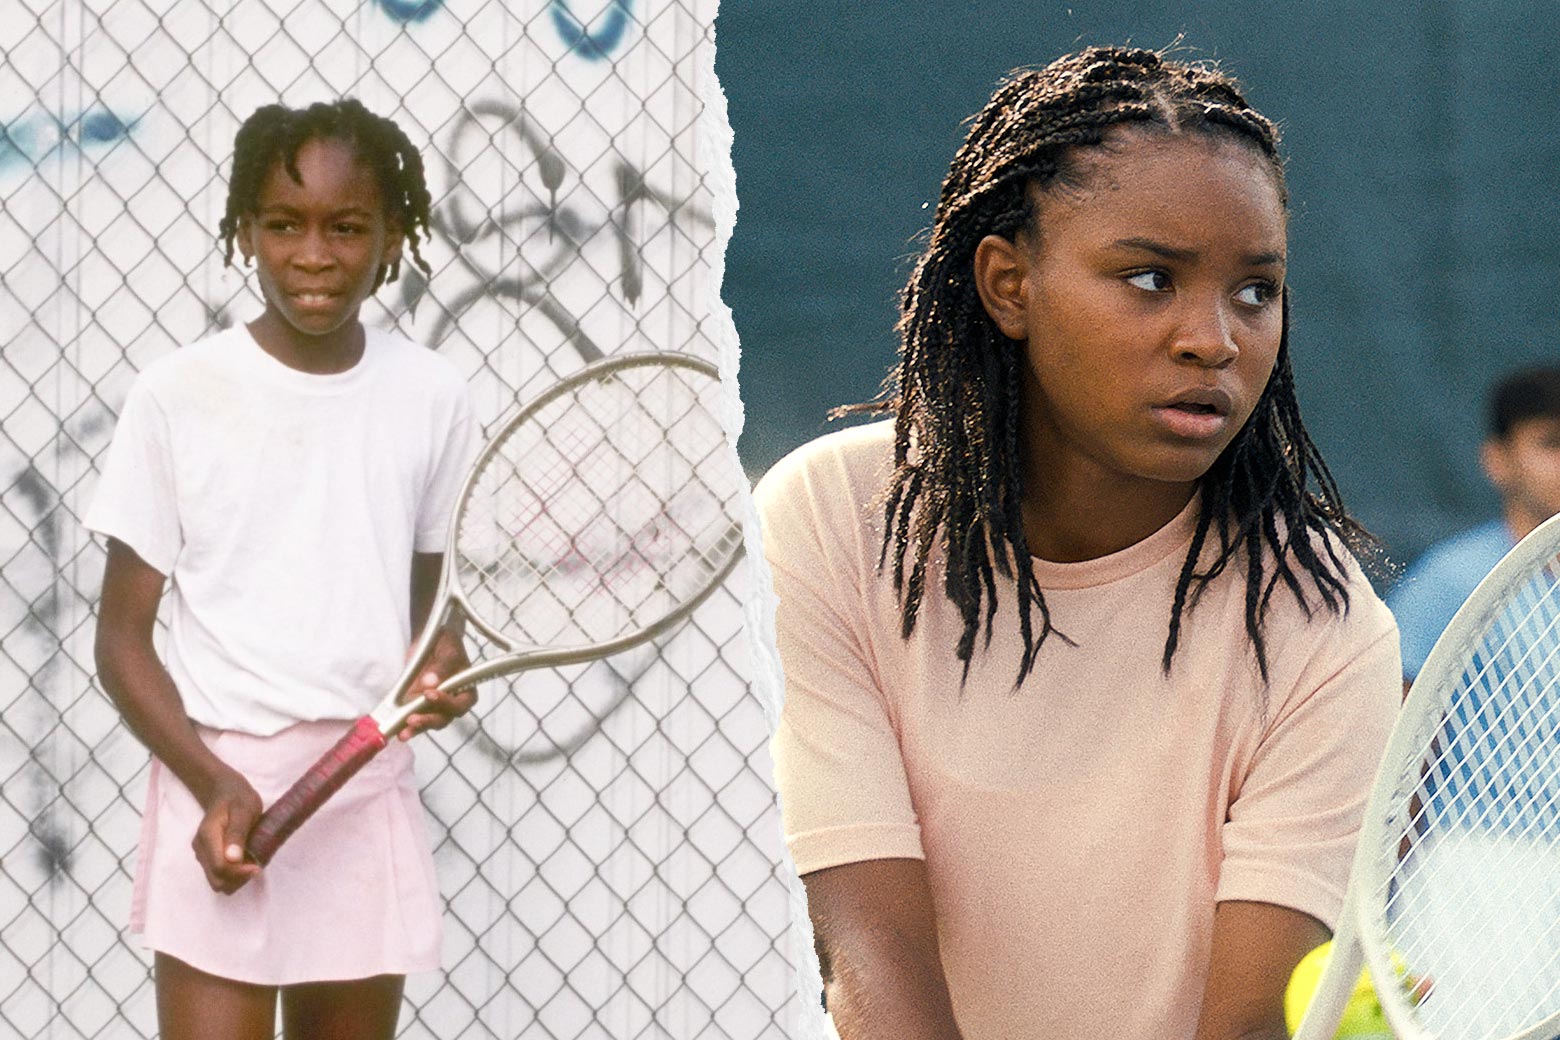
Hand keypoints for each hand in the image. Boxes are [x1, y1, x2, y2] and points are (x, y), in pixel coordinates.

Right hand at [192, 769, 262, 893]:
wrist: (224, 791)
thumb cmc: (238, 798)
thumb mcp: (244, 810)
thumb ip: (238, 833)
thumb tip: (232, 859)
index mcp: (208, 836)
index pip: (219, 867)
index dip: (239, 873)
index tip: (257, 867)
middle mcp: (200, 849)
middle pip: (216, 880)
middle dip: (238, 879)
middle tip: (256, 866)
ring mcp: (202, 854)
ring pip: (217, 880)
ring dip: (236, 878)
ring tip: (252, 862)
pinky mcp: (208, 856)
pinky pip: (219, 874)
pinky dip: (234, 874)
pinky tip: (246, 861)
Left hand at [398, 626, 474, 739]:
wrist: (430, 641)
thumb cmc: (446, 644)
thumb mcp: (448, 650)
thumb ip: (442, 666)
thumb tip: (430, 682)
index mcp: (466, 691)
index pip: (460, 704)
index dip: (447, 703)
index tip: (429, 694)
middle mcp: (451, 703)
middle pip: (443, 718)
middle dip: (428, 720)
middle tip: (412, 719)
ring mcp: (434, 707)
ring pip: (428, 722)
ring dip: (416, 728)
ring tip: (403, 733)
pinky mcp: (417, 706)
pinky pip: (413, 718)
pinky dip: (404, 725)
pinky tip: (396, 730)